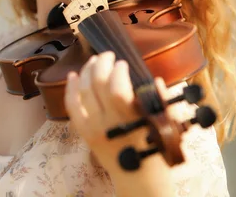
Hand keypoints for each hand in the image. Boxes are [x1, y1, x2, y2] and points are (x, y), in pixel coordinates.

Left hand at [64, 51, 174, 195]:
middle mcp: (108, 123)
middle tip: (108, 55)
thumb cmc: (155, 153)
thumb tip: (155, 79)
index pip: (116, 89)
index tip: (123, 63)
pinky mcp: (83, 133)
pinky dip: (70, 88)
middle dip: (101, 63)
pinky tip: (74, 75)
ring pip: (82, 91)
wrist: (138, 181)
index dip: (117, 71)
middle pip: (96, 84)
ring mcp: (92, 128)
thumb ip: (161, 102)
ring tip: (94, 60)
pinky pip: (71, 106)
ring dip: (87, 71)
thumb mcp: (166, 128)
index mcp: (131, 121)